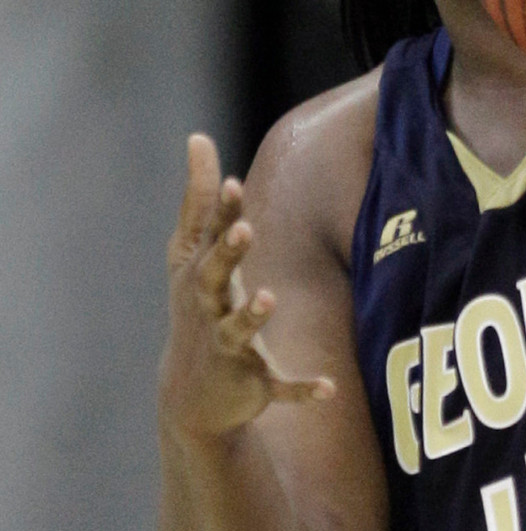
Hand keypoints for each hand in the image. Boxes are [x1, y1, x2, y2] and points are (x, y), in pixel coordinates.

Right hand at [160, 135, 333, 444]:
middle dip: (228, 254)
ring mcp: (227, 346)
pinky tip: (329, 387)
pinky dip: (301, 388)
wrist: (192, 393)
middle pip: (213, 278)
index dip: (218, 211)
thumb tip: (198, 137)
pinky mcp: (251, 381)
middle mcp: (208, 307)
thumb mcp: (194, 255)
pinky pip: (278, 386)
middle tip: (246, 228)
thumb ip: (200, 199)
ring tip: (269, 296)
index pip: (208, 238)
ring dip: (251, 314)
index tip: (231, 181)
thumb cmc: (198, 305)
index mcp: (199, 275)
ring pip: (237, 331)